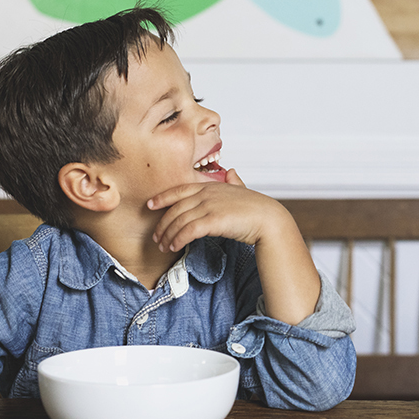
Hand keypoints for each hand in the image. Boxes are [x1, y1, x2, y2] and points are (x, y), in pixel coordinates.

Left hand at [148, 168, 285, 253]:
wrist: (268, 218)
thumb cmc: (256, 207)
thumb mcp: (242, 190)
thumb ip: (234, 182)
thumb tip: (232, 172)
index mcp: (210, 186)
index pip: (180, 190)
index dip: (162, 197)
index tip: (150, 205)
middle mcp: (207, 194)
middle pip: (175, 209)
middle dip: (163, 224)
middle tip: (156, 237)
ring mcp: (209, 206)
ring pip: (179, 221)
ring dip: (168, 236)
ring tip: (164, 247)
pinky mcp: (213, 221)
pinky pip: (188, 231)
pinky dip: (178, 239)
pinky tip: (175, 247)